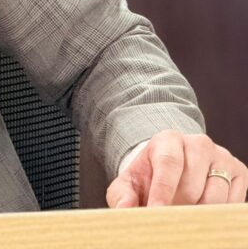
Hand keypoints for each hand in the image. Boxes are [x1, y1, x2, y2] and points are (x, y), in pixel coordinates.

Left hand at [107, 130, 246, 206]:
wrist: (173, 167)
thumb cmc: (150, 176)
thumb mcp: (129, 182)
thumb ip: (122, 194)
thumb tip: (124, 209)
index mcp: (168, 139)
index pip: (168, 164)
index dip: (163, 191)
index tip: (157, 211)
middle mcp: (198, 143)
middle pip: (192, 186)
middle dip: (178, 207)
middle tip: (168, 218)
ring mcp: (222, 157)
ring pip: (215, 196)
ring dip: (198, 213)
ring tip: (183, 214)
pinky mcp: (239, 172)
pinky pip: (232, 202)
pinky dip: (217, 214)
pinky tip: (201, 210)